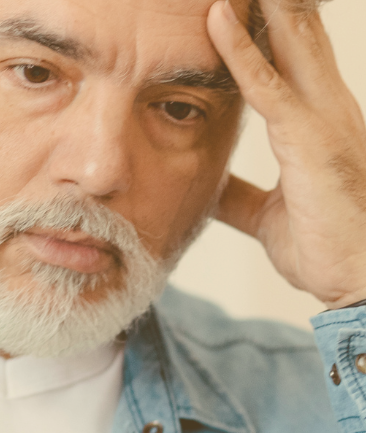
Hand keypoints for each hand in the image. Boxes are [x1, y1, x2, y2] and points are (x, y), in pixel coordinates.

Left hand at [207, 0, 365, 308]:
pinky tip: (215, 21)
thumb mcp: (267, 215)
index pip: (288, 55)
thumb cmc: (323, 246)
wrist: (358, 277)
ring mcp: (321, 115)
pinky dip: (238, 52)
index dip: (262, 23)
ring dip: (253, 8)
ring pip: (282, 40)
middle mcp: (326, 104)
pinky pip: (266, 85)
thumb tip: (210, 189)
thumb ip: (241, 196)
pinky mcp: (307, 137)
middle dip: (265, 2)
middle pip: (293, 32)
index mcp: (317, 119)